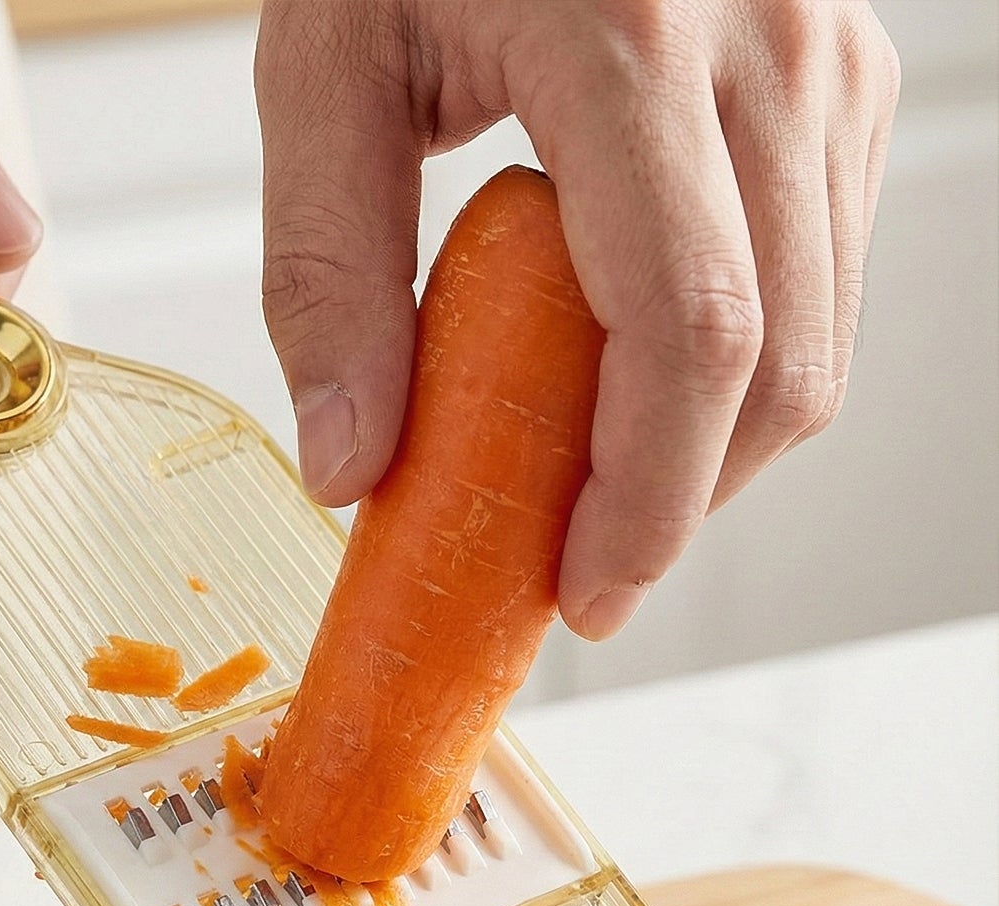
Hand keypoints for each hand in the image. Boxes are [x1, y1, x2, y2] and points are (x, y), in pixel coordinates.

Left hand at [256, 0, 898, 637]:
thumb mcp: (324, 67)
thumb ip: (325, 269)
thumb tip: (348, 467)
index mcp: (635, 39)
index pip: (690, 329)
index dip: (648, 499)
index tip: (582, 593)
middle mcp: (769, 51)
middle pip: (780, 360)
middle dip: (683, 507)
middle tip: (583, 579)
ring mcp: (827, 64)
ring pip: (816, 337)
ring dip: (711, 454)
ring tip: (600, 495)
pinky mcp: (837, 88)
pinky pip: (818, 283)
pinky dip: (737, 377)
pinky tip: (642, 394)